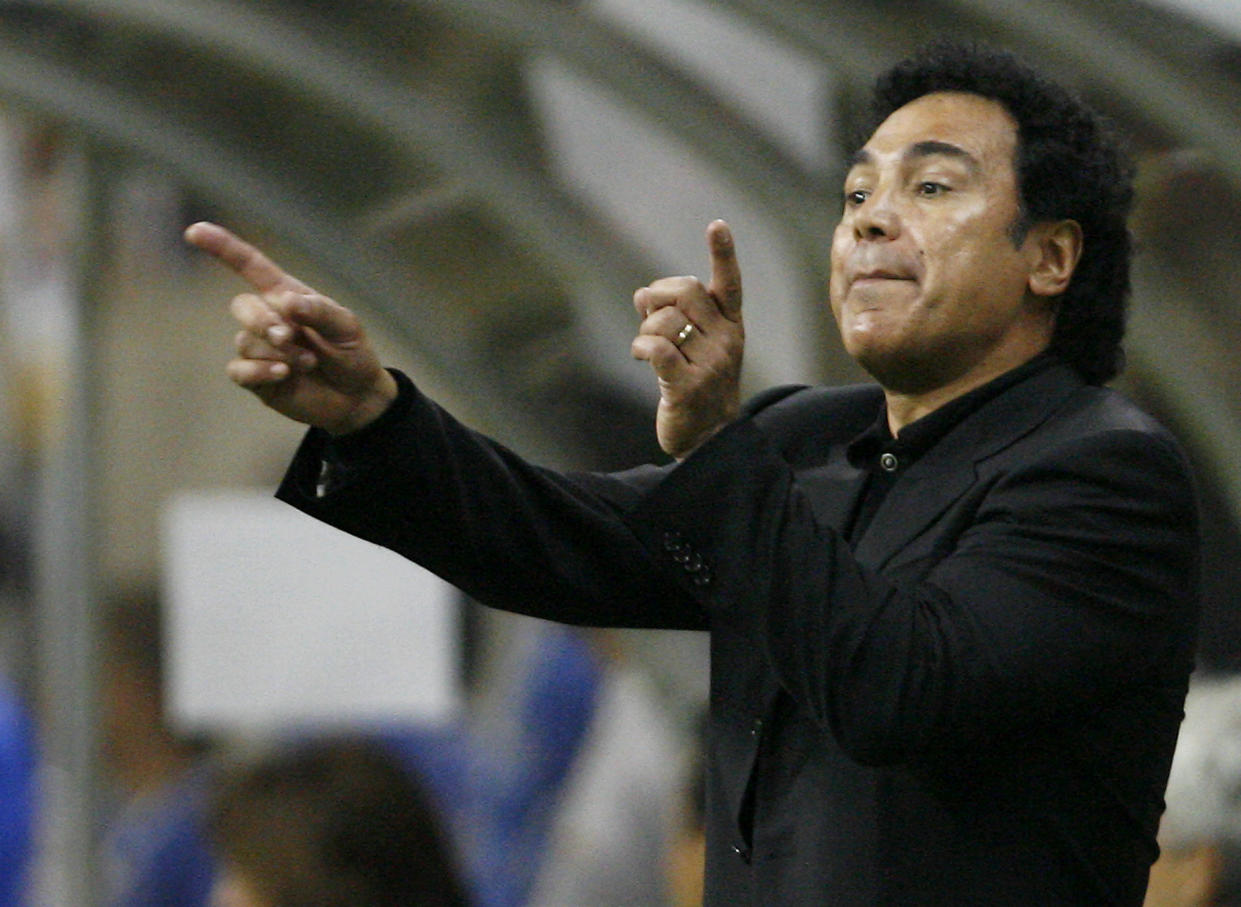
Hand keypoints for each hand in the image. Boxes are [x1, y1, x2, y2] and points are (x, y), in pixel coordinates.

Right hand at [184, 222, 396, 434]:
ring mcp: (259, 348)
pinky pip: (239, 370)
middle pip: (243, 306)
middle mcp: (268, 319)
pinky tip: (284, 373)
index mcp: (287, 296)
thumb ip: (319, 311)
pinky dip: (260, 371)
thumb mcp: (345, 327)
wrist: (356, 396)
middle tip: (289, 337)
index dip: (223, 248)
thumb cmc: (350, 353)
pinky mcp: (256, 378)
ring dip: (278, 352)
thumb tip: (286, 302)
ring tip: (309, 362)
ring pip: (246, 342)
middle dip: (262, 321)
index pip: (251, 266)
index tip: (196, 231)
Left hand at [631, 220, 743, 458]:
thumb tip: (643, 294)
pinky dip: (640, 346)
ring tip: (647, 347)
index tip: (717, 225)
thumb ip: (677, 316)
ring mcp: (710, 364)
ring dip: (645, 329)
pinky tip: (641, 357)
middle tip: (647, 313)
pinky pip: (656, 348)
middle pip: (686, 292)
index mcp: (732, 326)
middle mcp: (727, 341)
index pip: (729, 284)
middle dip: (658, 296)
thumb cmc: (697, 384)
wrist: (709, 437)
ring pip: (666, 321)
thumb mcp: (697, 346)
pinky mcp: (688, 386)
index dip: (723, 254)